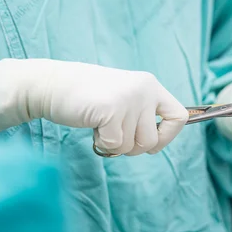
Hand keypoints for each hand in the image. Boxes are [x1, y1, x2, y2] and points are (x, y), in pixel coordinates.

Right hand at [0, 59, 187, 155]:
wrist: (52, 85)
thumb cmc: (89, 98)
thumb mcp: (125, 99)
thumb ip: (143, 115)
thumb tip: (157, 143)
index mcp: (151, 86)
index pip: (179, 117)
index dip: (168, 136)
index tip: (150, 142)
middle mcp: (145, 90)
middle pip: (152, 140)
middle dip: (132, 147)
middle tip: (114, 133)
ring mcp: (129, 99)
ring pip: (133, 146)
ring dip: (115, 145)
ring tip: (102, 125)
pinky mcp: (112, 110)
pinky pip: (114, 145)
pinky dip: (101, 144)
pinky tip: (93, 127)